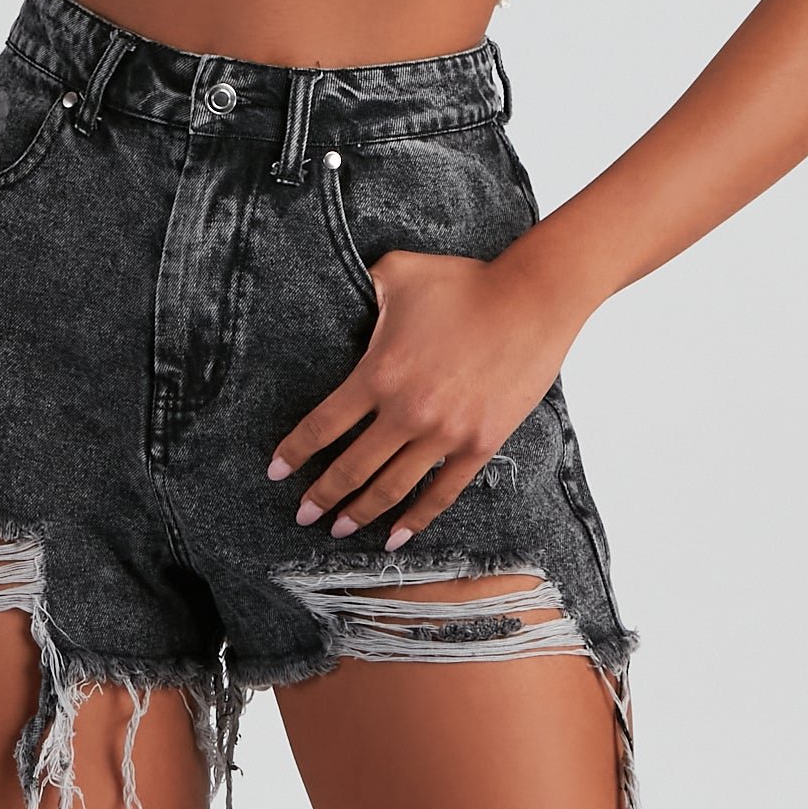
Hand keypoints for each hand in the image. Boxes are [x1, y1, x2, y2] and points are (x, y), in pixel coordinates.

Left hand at [267, 246, 584, 549]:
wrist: (531, 301)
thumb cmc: (464, 282)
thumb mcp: (398, 272)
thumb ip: (362, 286)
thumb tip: (340, 289)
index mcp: (379, 373)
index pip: (324, 425)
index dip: (296, 451)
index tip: (277, 470)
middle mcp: (407, 411)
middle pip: (352, 467)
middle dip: (321, 496)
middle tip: (302, 514)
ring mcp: (445, 434)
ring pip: (391, 487)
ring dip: (360, 512)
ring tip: (339, 528)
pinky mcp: (479, 444)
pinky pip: (441, 493)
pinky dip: (416, 519)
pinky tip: (396, 536)